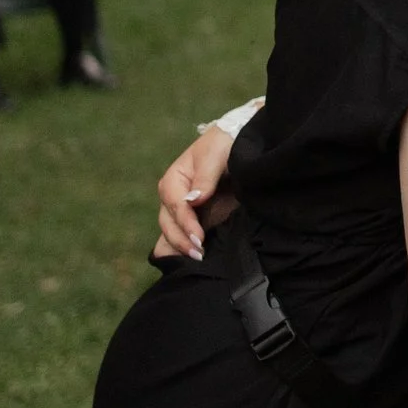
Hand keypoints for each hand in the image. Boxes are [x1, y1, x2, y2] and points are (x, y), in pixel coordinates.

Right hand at [155, 126, 236, 259]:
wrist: (237, 144)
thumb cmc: (223, 145)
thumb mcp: (215, 155)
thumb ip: (205, 177)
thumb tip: (193, 200)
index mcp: (174, 180)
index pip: (175, 205)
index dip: (185, 222)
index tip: (199, 237)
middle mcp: (175, 198)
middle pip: (169, 223)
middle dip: (181, 240)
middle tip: (199, 254)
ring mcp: (185, 211)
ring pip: (172, 233)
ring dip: (180, 248)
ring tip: (196, 260)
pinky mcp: (197, 219)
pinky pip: (182, 236)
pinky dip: (180, 250)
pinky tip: (182, 264)